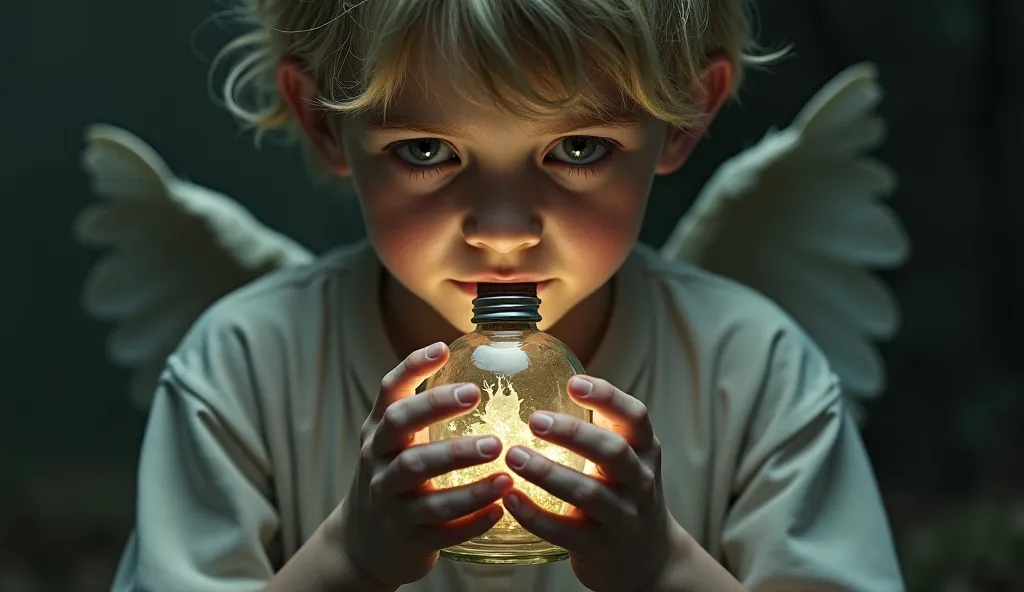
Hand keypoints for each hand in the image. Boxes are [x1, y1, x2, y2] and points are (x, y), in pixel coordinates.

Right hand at [332, 343, 513, 587]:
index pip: (389, 392)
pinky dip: (471, 522)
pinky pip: (442, 531)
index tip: (444, 348)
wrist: (362, 543)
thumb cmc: (393, 477)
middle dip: (439, 412)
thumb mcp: (395, 442)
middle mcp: (377, 463)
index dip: (412, 367)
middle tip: (478, 399)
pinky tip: (500, 510)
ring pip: (424, 489)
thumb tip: (478, 366)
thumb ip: (423, 412)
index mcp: (379, 432)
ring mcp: (390, 503)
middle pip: (401, 431)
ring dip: (468, 483)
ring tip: (506, 474)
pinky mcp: (407, 539)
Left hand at [499, 376, 684, 591]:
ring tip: (512, 456)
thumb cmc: (623, 492)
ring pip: (588, 494)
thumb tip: (545, 376)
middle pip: (613, 452)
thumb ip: (600, 425)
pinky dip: (535, 515)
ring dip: (547, 473)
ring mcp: (622, 517)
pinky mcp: (600, 547)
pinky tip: (509, 498)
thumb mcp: (626, 457)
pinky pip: (565, 532)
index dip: (607, 397)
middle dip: (573, 433)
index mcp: (644, 450)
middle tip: (534, 419)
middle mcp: (639, 481)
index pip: (635, 417)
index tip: (573, 383)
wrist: (648, 557)